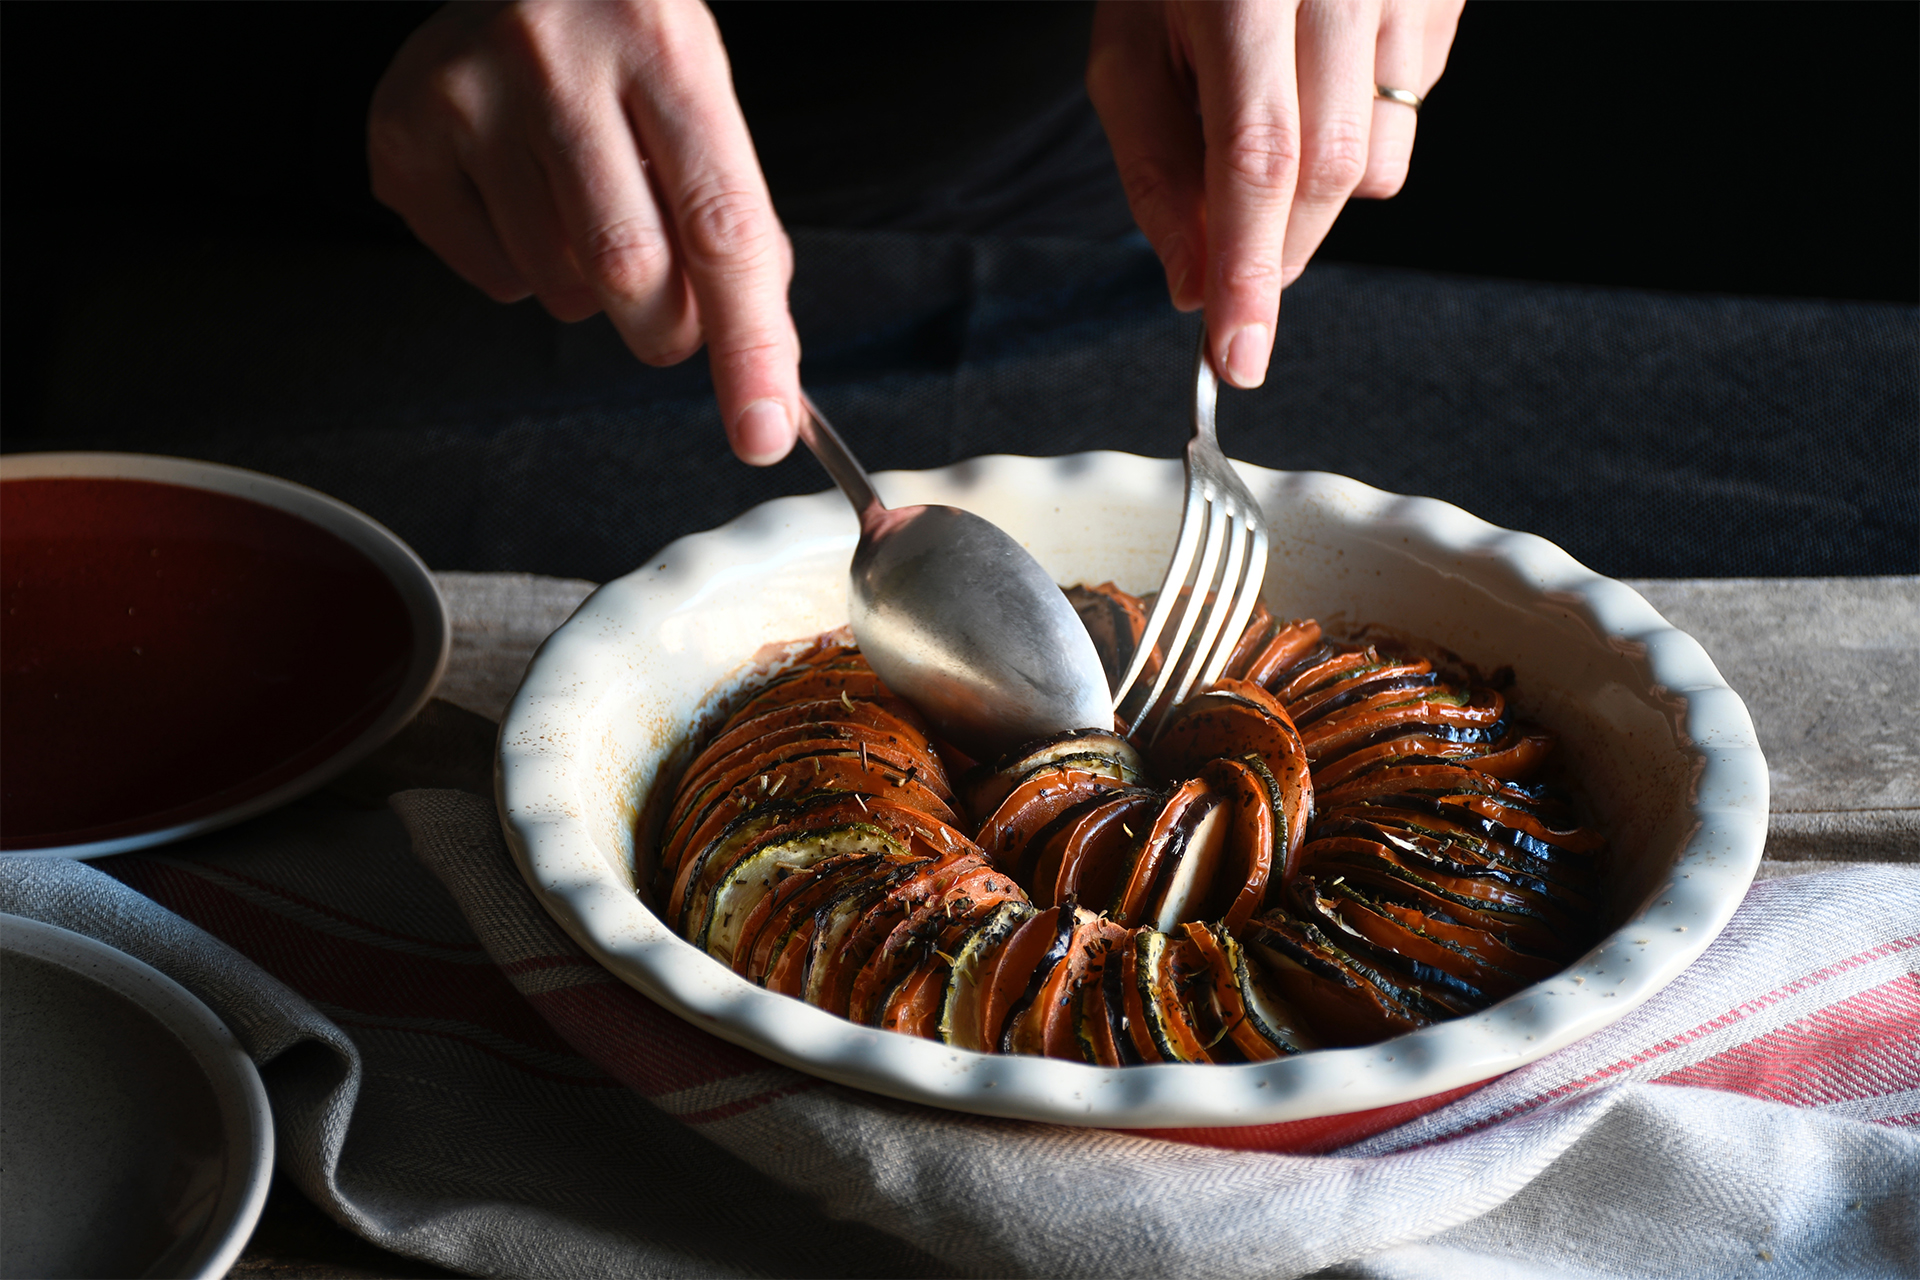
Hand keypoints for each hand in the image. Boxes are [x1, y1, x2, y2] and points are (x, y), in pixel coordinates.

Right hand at [368, 0, 800, 463]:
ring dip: (594, 291)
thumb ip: (732, 225)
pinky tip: (524, 197)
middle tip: (670, 302)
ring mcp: (469, 94)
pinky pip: (491, 279)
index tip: (762, 431)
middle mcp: (558, 60)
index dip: (749, 343)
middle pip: (630, 273)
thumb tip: (761, 368)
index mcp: (664, 49)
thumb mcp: (701, 104)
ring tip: (586, 209)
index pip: (720, 226)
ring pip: (558, 287)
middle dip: (666, 325)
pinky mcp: (403, 132)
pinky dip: (525, 271)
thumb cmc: (627, 49)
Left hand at [1088, 0, 1462, 387]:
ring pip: (1378, 161)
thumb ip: (1151, 168)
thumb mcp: (1128, 47)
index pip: (1257, 160)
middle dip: (1278, 250)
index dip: (1250, 271)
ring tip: (1269, 116)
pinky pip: (1412, 112)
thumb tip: (1190, 285)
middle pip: (1327, 174)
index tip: (1238, 355)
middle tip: (1233, 274)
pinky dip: (1360, 128)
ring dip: (1317, 190)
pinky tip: (1320, 73)